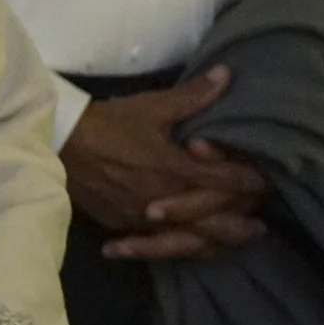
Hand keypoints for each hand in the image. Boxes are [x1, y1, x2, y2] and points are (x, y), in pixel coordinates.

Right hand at [63, 67, 268, 260]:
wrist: (60, 144)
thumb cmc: (109, 123)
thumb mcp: (152, 106)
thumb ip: (193, 96)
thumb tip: (228, 75)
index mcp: (174, 169)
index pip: (222, 181)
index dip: (246, 181)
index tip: (263, 179)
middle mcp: (164, 201)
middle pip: (212, 221)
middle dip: (239, 222)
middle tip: (260, 225)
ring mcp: (144, 219)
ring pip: (190, 241)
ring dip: (216, 242)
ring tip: (235, 242)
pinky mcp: (126, 226)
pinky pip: (161, 246)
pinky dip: (182, 248)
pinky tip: (192, 249)